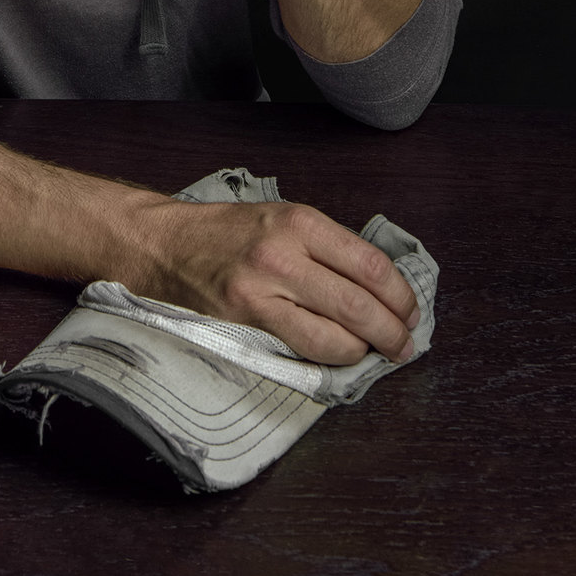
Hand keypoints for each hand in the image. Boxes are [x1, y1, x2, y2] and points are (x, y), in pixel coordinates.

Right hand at [135, 197, 419, 365]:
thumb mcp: (280, 219)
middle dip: (393, 330)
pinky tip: (342, 353)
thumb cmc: (226, 232)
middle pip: (361, 302)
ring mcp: (264, 289)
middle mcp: (284, 253)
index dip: (400, 294)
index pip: (369, 263)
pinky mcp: (247, 320)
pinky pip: (305, 347)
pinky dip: (333, 356)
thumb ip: (325, 247)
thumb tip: (377, 285)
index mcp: (299, 221)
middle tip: (405, 341)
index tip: (410, 309)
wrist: (165, 244)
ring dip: (368, 349)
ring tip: (378, 352)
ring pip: (338, 332)